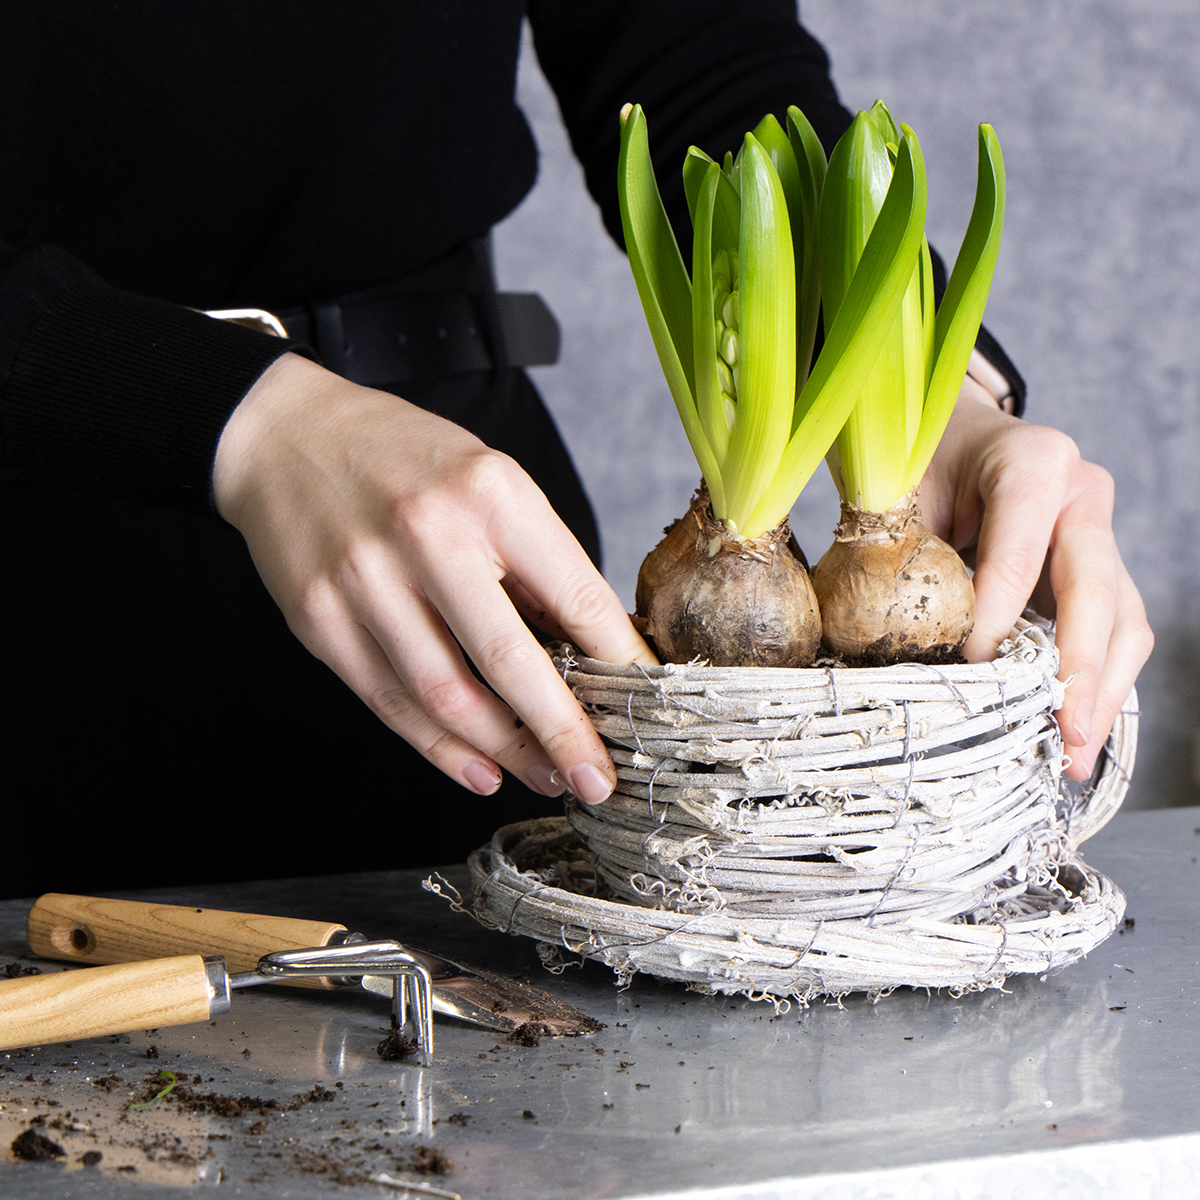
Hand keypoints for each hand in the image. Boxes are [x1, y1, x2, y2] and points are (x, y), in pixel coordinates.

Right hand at [213, 353, 655, 802]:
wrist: (284, 437)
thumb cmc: (402, 458)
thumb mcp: (488, 480)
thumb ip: (533, 561)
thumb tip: (590, 647)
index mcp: (489, 493)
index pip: (574, 595)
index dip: (619, 663)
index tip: (644, 704)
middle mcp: (427, 535)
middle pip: (510, 662)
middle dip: (565, 734)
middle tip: (598, 780)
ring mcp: (365, 582)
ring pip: (447, 697)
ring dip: (506, 752)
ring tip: (544, 776)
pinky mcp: (320, 620)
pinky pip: (390, 702)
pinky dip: (440, 747)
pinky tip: (479, 768)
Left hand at [918, 357, 1152, 781]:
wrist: (953, 438)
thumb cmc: (921, 461)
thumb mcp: (897, 485)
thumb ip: (895, 544)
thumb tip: (876, 637)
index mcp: (1032, 463)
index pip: (1020, 553)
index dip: (998, 615)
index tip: (974, 665)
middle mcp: (1081, 496)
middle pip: (1096, 591)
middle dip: (1080, 670)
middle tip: (1061, 733)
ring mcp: (1099, 535)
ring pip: (1123, 620)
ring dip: (1102, 693)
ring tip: (1073, 755)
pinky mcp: (1098, 573)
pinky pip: (1114, 632)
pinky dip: (1099, 686)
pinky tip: (1076, 733)